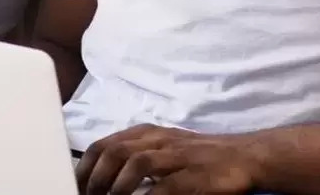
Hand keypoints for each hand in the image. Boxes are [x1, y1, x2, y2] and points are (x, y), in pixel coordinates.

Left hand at [76, 124, 262, 194]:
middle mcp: (157, 140)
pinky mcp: (194, 175)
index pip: (104, 144)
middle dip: (96, 177)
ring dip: (118, 186)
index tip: (76, 185)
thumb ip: (136, 157)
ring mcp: (176, 155)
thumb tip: (103, 177)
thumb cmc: (198, 156)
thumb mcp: (163, 148)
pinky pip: (166, 186)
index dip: (86, 166)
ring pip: (137, 163)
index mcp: (146, 133)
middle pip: (115, 151)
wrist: (243, 156)